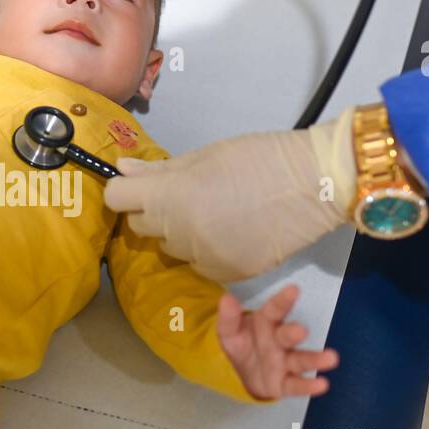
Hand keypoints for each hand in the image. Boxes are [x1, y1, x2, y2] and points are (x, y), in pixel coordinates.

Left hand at [103, 108, 356, 282]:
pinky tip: (231, 232)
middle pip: (140, 224)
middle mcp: (177, 231)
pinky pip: (198, 263)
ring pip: (170, 246)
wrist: (312, 184)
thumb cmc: (257, 158)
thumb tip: (121, 168)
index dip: (126, 190)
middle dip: (154, 210)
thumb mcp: (203, 155)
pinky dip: (206, 250)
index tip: (142, 186)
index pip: (116, 198)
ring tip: (215, 212)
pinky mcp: (224, 273)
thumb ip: (159, 169)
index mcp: (168, 195)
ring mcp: (200, 256)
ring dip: (181, 232)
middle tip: (186, 195)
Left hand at [218, 284, 337, 399]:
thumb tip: (227, 298)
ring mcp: (285, 363)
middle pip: (287, 336)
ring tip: (332, 358)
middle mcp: (280, 341)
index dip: (283, 300)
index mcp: (267, 323)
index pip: (275, 310)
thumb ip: (228, 318)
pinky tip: (323, 384)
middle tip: (301, 330)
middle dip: (294, 333)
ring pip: (300, 360)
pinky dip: (309, 386)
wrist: (242, 373)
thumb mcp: (229, 332)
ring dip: (315, 359)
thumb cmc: (243, 344)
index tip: (293, 289)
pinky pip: (297, 385)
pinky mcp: (285, 384)